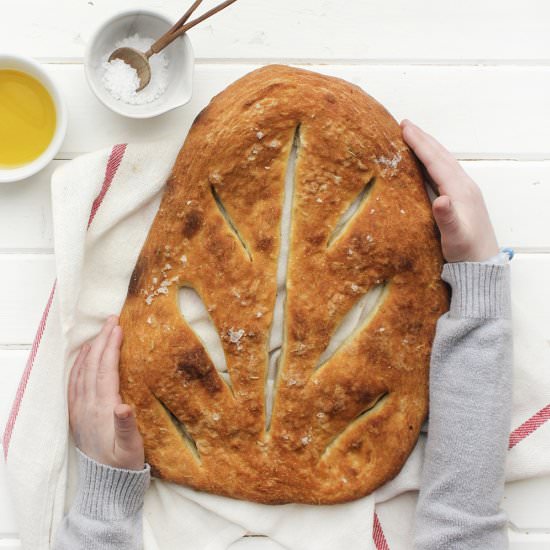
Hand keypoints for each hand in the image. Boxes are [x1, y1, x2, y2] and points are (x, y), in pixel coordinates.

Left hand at [68, 315, 144, 469]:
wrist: (105, 482)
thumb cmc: (123, 463)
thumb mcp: (130, 449)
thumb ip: (126, 427)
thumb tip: (124, 406)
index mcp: (102, 410)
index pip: (104, 370)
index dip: (110, 347)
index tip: (118, 327)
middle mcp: (87, 405)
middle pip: (92, 365)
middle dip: (101, 340)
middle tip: (112, 319)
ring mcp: (80, 408)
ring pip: (82, 371)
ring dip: (91, 348)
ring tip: (101, 331)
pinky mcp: (77, 413)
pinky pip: (74, 382)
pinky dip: (79, 364)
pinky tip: (85, 355)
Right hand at [401, 120, 498, 262]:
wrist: (482, 264)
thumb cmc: (466, 252)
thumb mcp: (455, 238)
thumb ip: (447, 218)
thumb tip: (440, 199)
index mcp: (460, 191)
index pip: (436, 161)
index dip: (420, 144)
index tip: (404, 128)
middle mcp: (464, 186)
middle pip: (441, 156)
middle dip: (423, 139)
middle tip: (404, 124)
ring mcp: (464, 191)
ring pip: (444, 161)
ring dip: (428, 147)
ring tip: (413, 137)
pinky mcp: (462, 198)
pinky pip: (445, 171)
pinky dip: (432, 161)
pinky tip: (425, 163)